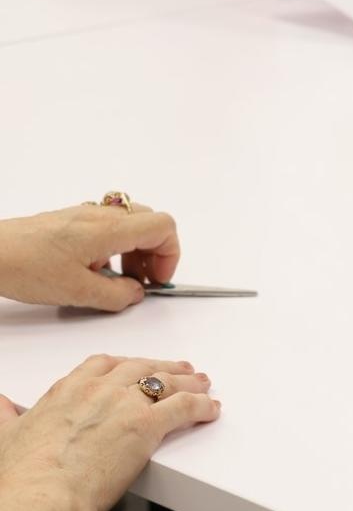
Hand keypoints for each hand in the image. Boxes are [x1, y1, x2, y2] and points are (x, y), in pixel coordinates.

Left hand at [0, 204, 180, 311]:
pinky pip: (107, 226)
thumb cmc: (25, 266)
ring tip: (117, 278)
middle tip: (142, 280)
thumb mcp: (78, 292)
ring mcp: (83, 214)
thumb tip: (134, 293)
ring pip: (129, 223)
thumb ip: (117, 295)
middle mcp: (100, 215)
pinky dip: (113, 246)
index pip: (163, 227)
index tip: (156, 279)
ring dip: (134, 250)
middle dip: (154, 252)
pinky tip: (94, 269)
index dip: (170, 255)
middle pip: (150, 222)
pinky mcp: (69, 220)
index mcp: (109, 229)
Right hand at [0, 355, 219, 510]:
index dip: (125, 366)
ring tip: (203, 386)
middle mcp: (98, 391)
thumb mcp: (7, 435)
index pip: (102, 366)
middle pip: (141, 368)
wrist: (41, 496)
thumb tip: (1, 405)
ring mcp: (124, 405)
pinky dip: (202, 406)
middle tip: (181, 371)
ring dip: (189, 383)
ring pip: (167, 383)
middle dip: (164, 369)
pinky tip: (211, 409)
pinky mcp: (148, 425)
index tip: (135, 368)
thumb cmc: (23, 476)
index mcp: (66, 391)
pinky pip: (185, 407)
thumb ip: (6, 416)